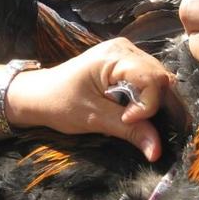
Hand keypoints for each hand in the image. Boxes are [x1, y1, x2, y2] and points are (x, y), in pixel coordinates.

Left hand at [7, 38, 173, 160]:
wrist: (38, 96)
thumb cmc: (59, 103)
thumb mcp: (93, 118)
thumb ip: (128, 131)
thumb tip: (157, 151)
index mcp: (115, 55)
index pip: (152, 79)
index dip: (148, 105)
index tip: (127, 121)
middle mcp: (125, 49)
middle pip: (161, 78)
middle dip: (157, 106)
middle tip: (142, 128)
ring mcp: (127, 54)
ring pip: (159, 81)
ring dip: (155, 104)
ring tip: (137, 120)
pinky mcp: (126, 65)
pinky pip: (149, 82)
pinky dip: (147, 100)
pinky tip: (135, 112)